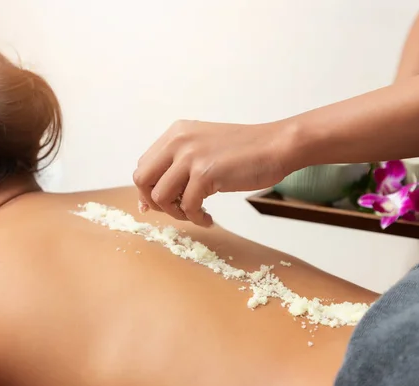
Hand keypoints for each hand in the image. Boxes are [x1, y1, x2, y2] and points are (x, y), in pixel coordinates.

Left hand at [133, 119, 298, 225]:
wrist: (276, 145)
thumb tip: (149, 200)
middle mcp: (178, 141)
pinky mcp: (205, 173)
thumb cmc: (245, 151)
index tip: (162, 204)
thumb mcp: (204, 148)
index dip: (148, 189)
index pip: (144, 165)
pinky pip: (187, 207)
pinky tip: (208, 218)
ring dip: (176, 213)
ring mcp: (190, 156)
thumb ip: (178, 165)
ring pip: (160, 196)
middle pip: (142, 179)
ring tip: (196, 214)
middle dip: (154, 202)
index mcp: (176, 133)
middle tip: (175, 210)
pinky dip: (196, 219)